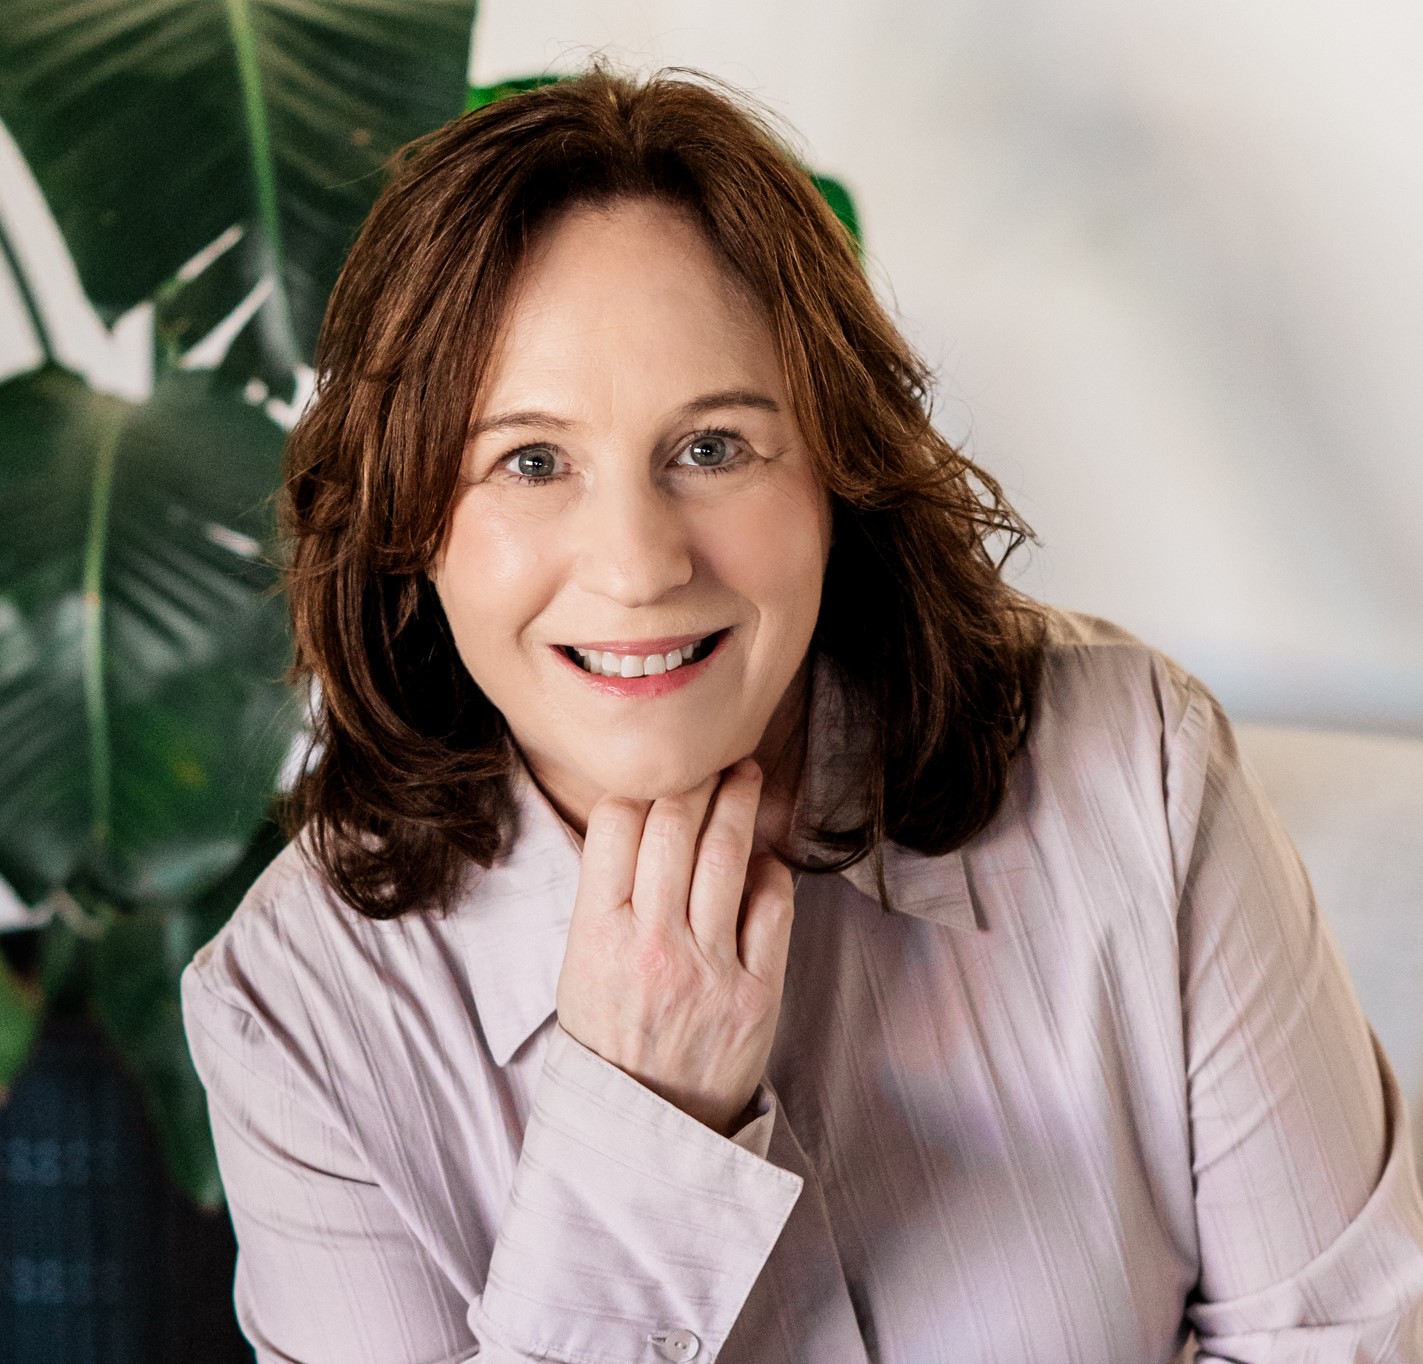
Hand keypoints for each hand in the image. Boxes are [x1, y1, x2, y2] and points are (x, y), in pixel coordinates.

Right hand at [554, 758, 795, 1135]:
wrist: (644, 1130)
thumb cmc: (610, 1039)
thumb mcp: (581, 965)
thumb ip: (608, 895)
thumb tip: (645, 816)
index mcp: (596, 934)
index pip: (616, 822)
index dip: (641, 785)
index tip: (659, 773)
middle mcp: (651, 944)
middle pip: (677, 823)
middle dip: (698, 776)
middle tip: (712, 756)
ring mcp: (708, 968)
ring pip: (728, 852)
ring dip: (740, 800)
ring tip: (747, 776)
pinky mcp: (757, 993)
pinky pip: (773, 903)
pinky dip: (770, 869)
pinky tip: (762, 860)